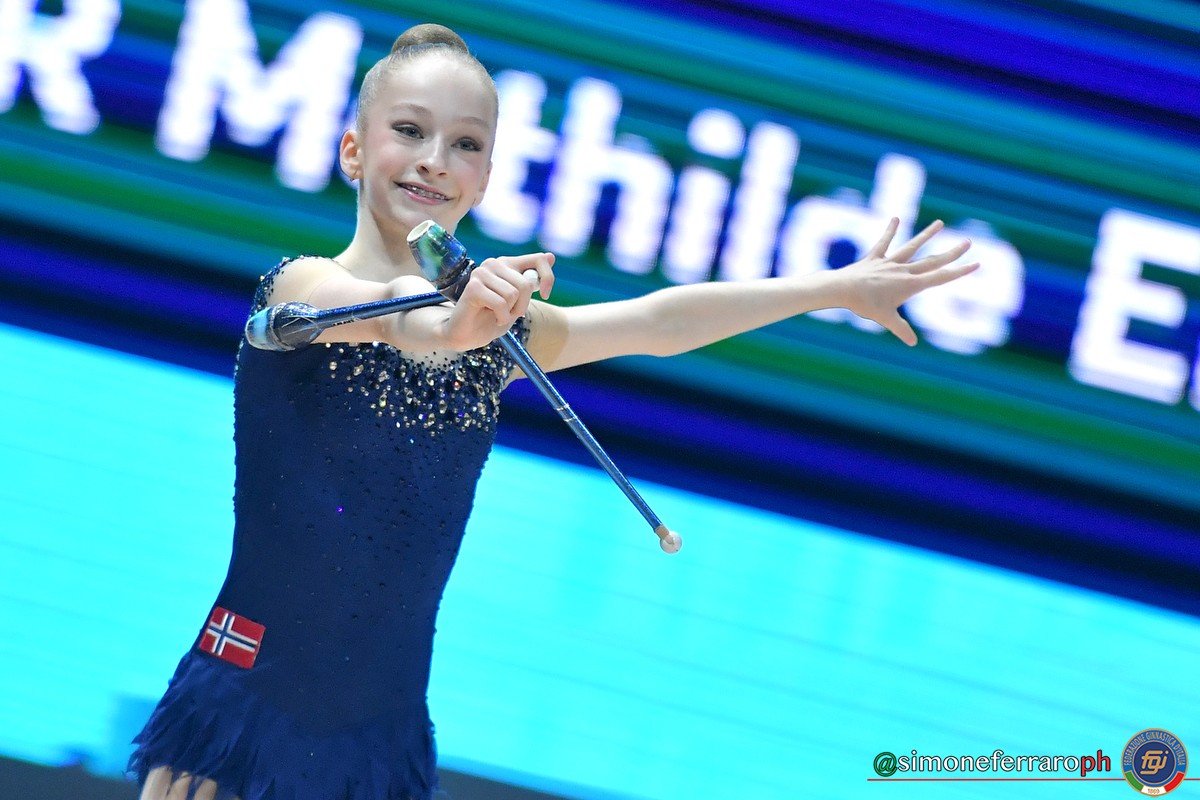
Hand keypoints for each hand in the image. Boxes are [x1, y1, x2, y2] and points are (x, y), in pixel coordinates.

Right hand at [445, 251, 555, 349]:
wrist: (467, 335)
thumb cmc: (492, 317)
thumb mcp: (519, 300)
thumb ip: (531, 280)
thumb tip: (551, 256)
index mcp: (507, 263)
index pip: (539, 259)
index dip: (548, 278)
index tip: (545, 295)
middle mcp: (494, 263)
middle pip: (526, 284)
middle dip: (522, 306)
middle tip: (508, 313)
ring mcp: (481, 273)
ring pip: (514, 294)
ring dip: (510, 312)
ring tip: (497, 314)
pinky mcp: (473, 287)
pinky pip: (501, 303)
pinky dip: (501, 317)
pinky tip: (492, 317)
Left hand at [838, 218, 977, 344]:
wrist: (843, 289)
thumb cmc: (865, 305)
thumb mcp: (886, 319)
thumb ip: (901, 330)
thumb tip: (913, 343)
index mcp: (910, 284)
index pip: (941, 277)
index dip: (960, 271)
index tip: (976, 263)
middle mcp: (903, 270)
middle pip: (932, 260)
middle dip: (952, 252)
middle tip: (967, 242)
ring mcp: (890, 262)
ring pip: (912, 246)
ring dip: (927, 234)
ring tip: (940, 222)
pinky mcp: (875, 257)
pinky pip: (884, 242)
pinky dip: (890, 230)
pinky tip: (896, 218)